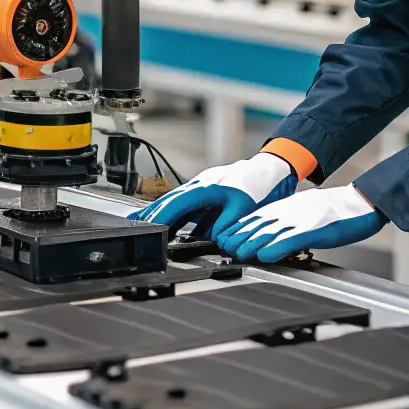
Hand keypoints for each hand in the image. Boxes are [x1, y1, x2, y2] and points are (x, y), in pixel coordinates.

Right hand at [128, 152, 295, 240]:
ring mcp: (203, 185)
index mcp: (207, 188)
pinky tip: (171, 220)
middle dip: (152, 213)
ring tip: (143, 222)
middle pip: (171, 200)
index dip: (161, 216)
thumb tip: (213, 239)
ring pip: (177, 200)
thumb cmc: (261, 185)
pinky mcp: (208, 190)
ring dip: (161, 211)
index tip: (148, 226)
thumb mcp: (245, 209)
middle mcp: (201, 184)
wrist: (273, 170)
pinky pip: (187, 202)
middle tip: (136, 225)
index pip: (177, 204)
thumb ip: (226, 225)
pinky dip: (175, 211)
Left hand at [216, 185, 386, 263]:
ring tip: (237, 253)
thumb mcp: (303, 211)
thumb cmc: (334, 210)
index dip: (237, 229)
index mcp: (286, 208)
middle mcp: (289, 213)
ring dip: (251, 244)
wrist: (361, 203)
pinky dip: (276, 249)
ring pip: (269, 233)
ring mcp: (300, 221)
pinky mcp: (314, 230)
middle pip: (257, 225)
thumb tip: (269, 236)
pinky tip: (264, 256)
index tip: (224, 239)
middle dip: (239, 237)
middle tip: (224, 248)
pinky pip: (291, 240)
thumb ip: (286, 222)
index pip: (254, 218)